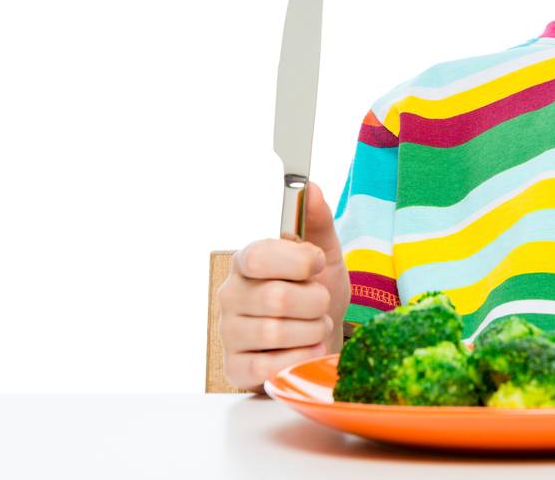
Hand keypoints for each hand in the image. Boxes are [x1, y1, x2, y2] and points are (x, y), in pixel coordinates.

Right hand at [216, 180, 350, 392]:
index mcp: (247, 261)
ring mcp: (228, 333)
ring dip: (311, 332)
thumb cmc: (316, 291)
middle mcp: (230, 294)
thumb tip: (310, 186)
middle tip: (321, 304)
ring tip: (315, 327)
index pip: (260, 256)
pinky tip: (306, 351)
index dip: (298, 262)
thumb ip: (317, 220)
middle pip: (276, 298)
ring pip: (275, 333)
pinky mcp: (234, 368)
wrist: (320, 339)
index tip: (318, 264)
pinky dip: (298, 359)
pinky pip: (267, 368)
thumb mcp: (325, 253)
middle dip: (314, 302)